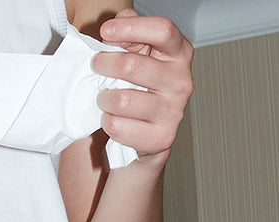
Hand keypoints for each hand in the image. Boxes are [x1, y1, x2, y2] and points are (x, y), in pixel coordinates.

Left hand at [92, 9, 193, 165]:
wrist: (150, 132)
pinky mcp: (161, 137)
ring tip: (105, 97)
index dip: (130, 28)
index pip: (162, 30)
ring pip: (122, 100)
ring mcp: (173, 111)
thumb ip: (130, 33)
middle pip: (132, 65)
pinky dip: (107, 122)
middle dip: (104, 64)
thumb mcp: (139, 51)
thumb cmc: (142, 85)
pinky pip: (119, 127)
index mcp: (179, 52)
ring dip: (104, 98)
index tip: (106, 31)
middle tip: (97, 66)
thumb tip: (114, 29)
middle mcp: (181, 81)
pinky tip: (112, 118)